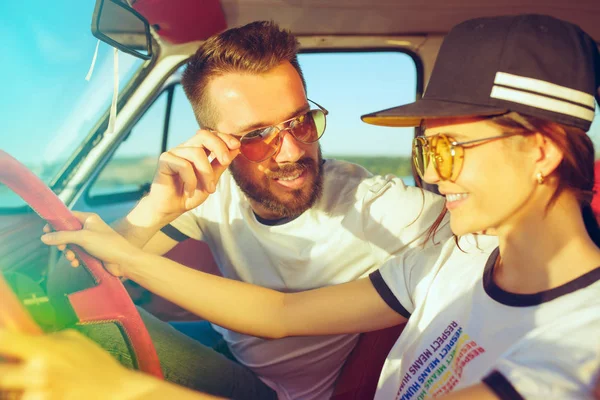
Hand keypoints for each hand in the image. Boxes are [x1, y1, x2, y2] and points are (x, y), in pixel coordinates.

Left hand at [0, 329, 154, 399]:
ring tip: (36, 386)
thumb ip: (44, 339)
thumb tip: (19, 336)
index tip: (2, 340)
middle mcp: (37, 373)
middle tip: (16, 369)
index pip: (4, 340)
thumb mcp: (73, 340)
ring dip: (17, 391)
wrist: (116, 393)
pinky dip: (30, 398)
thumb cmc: (97, 365)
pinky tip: (45, 394)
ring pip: (9, 394)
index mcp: (44, 350)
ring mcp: (39, 395)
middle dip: (5, 371)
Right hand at [41, 212, 141, 277]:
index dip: (56, 222)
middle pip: (67, 232)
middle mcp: (89, 228)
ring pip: (71, 245)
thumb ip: (63, 236)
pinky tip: (76, 264)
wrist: (125, 261)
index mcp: (89, 219)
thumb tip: (43, 237)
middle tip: (62, 248)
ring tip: (72, 258)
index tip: (46, 230)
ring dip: (68, 252)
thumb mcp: (83, 238)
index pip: (68, 216)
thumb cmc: (108, 245)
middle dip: (62, 241)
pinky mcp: (92, 252)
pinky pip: (78, 253)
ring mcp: (91, 240)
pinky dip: (75, 258)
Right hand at [147, 130, 239, 217]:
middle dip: (218, 147)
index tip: (236, 146)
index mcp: (197, 150)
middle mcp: (185, 148)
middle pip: (203, 135)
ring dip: (206, 173)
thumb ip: (221, 164)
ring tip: (209, 190)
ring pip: (196, 152)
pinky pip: (183, 165)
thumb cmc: (190, 194)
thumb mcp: (211, 179)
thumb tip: (235, 149)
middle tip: (226, 161)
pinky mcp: (165, 160)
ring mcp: (174, 153)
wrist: (170, 208)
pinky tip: (189, 191)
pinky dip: (190, 180)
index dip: (224, 137)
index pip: (211, 135)